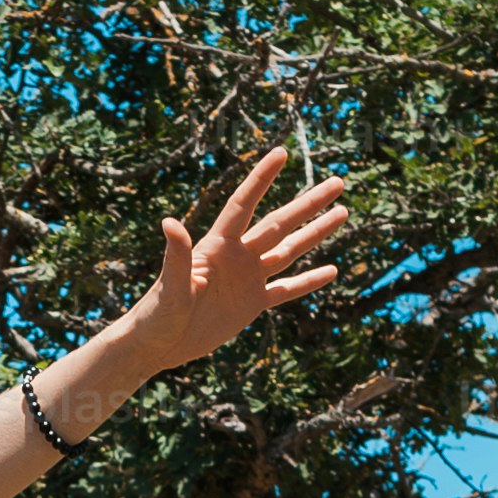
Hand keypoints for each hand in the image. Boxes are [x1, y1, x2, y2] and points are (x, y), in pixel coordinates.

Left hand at [131, 144, 358, 361]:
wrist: (158, 345)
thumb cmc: (156, 315)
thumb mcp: (170, 287)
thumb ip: (177, 256)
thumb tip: (170, 221)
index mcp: (216, 246)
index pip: (244, 204)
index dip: (262, 178)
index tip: (281, 153)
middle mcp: (237, 256)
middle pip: (279, 223)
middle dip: (308, 203)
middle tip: (338, 182)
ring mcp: (248, 279)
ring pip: (289, 250)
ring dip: (315, 233)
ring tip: (342, 212)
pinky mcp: (253, 303)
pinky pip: (286, 290)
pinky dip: (308, 281)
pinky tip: (331, 270)